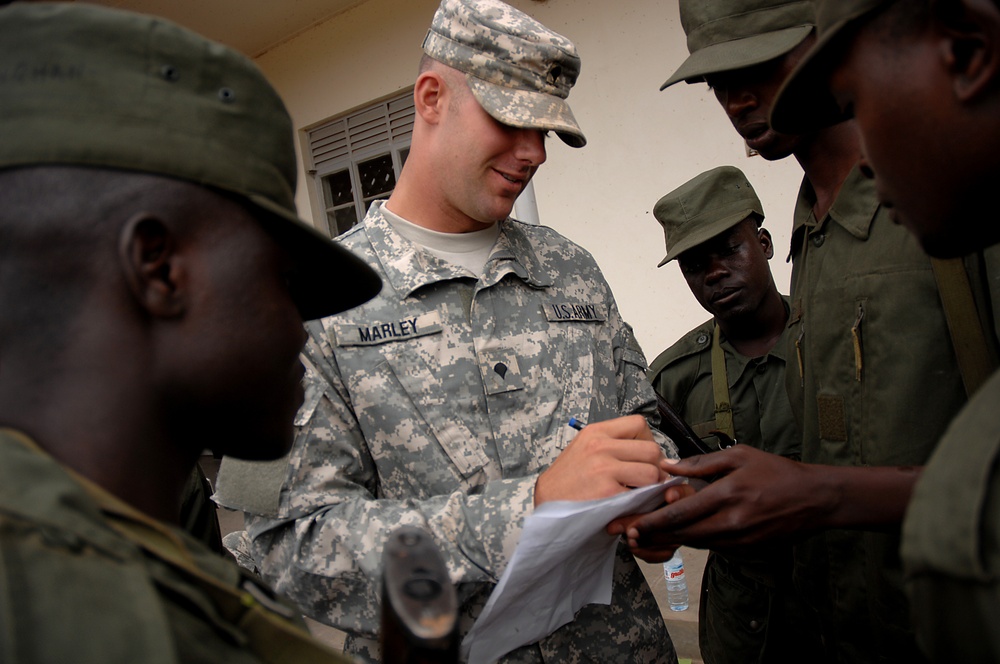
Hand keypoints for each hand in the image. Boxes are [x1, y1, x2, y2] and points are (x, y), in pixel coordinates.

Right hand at [534, 415, 667, 505]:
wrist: (546, 504)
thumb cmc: (568, 480)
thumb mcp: (584, 448)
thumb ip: (612, 444)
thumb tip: (648, 449)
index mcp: (596, 432)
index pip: (638, 424)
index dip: (647, 441)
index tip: (641, 457)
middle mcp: (600, 446)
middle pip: (652, 449)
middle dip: (654, 466)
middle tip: (646, 480)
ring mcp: (604, 469)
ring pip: (652, 473)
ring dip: (651, 487)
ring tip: (639, 493)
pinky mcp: (608, 493)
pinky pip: (641, 496)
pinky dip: (641, 504)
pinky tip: (630, 506)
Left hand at [609, 446, 831, 558]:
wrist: (814, 499)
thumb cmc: (775, 472)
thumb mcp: (739, 456)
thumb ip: (701, 463)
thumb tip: (667, 465)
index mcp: (726, 496)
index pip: (680, 513)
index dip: (652, 521)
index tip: (631, 525)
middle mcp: (731, 523)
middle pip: (682, 534)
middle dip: (653, 535)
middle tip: (628, 535)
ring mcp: (739, 540)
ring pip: (694, 542)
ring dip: (670, 540)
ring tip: (646, 536)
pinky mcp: (745, 549)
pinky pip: (711, 546)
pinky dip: (693, 540)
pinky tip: (679, 533)